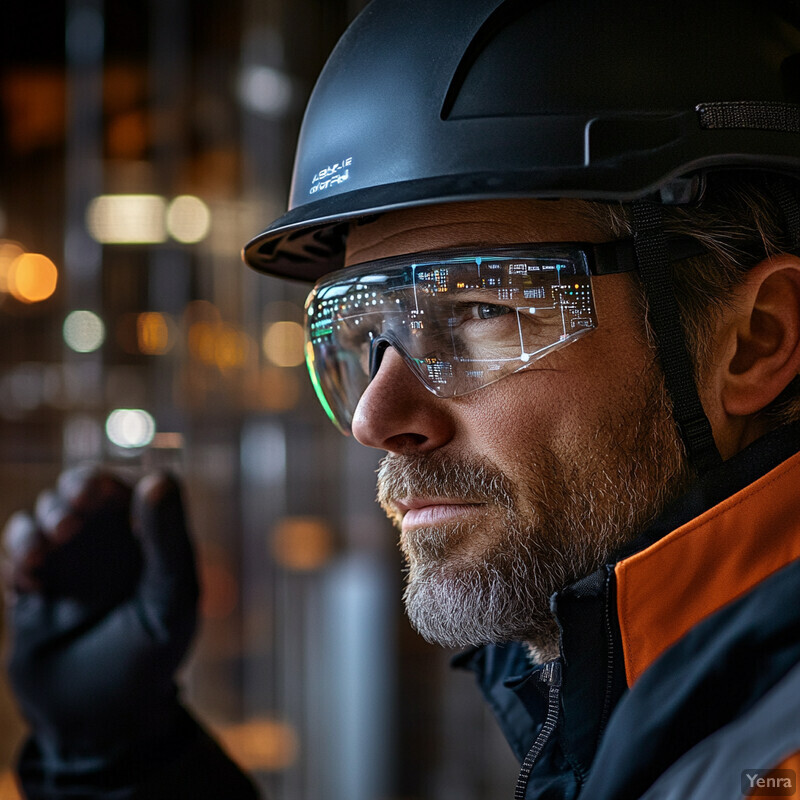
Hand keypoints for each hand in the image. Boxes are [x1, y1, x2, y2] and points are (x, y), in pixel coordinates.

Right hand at [3, 468, 198, 759]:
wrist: (101, 720)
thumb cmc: (150, 656)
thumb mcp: (169, 599)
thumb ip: (167, 540)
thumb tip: (159, 478)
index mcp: (146, 540)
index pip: (125, 488)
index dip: (108, 482)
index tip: (94, 491)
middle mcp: (106, 544)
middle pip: (80, 491)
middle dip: (69, 492)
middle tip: (68, 520)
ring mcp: (67, 565)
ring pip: (42, 516)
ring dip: (37, 524)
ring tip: (44, 551)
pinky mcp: (31, 590)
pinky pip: (15, 554)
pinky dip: (16, 554)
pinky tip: (29, 577)